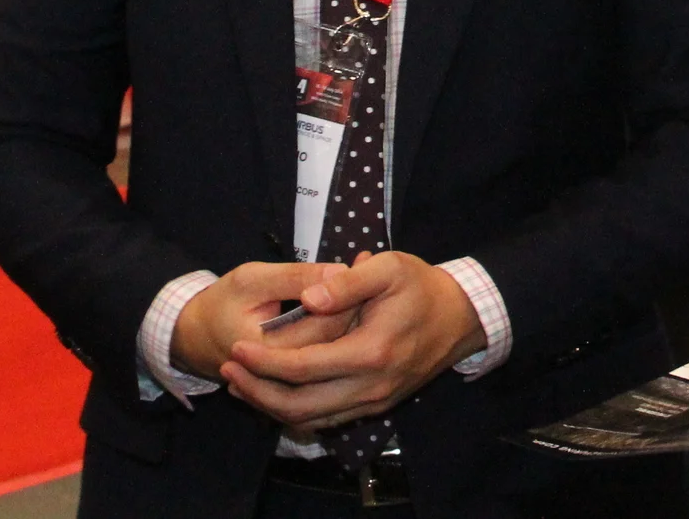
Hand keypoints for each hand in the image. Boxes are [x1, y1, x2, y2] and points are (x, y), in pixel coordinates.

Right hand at [171, 261, 351, 378]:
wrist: (195, 337)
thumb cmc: (224, 302)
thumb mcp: (252, 279)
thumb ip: (294, 277)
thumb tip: (340, 271)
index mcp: (270, 350)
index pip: (327, 326)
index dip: (348, 297)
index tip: (360, 269)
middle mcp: (282, 376)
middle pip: (335, 345)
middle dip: (353, 311)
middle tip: (364, 280)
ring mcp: (286, 387)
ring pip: (332, 359)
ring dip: (348, 327)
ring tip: (355, 296)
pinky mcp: (290, 388)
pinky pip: (322, 367)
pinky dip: (335, 342)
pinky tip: (341, 317)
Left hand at [220, 251, 485, 431]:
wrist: (461, 317)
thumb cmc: (421, 286)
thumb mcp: (389, 267)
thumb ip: (348, 282)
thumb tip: (309, 298)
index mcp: (370, 352)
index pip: (301, 368)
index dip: (263, 362)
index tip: (236, 349)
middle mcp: (370, 387)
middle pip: (298, 405)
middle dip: (256, 391)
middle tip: (228, 371)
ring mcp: (374, 401)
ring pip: (309, 419)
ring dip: (271, 405)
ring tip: (242, 383)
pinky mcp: (376, 406)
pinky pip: (327, 420)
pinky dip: (295, 411)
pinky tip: (276, 392)